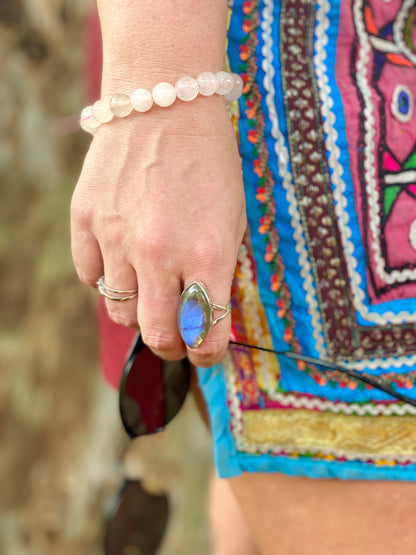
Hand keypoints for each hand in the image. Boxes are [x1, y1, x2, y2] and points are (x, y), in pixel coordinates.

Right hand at [71, 98, 245, 365]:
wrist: (166, 102)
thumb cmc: (209, 162)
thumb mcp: (233, 219)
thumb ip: (218, 272)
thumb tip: (204, 315)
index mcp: (209, 254)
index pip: (207, 334)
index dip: (209, 354)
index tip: (207, 352)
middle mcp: (161, 253)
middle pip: (158, 336)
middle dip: (173, 348)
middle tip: (178, 338)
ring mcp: (118, 237)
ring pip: (120, 312)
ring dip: (138, 311)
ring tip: (150, 289)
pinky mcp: (85, 220)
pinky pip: (91, 277)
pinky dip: (108, 278)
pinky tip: (122, 259)